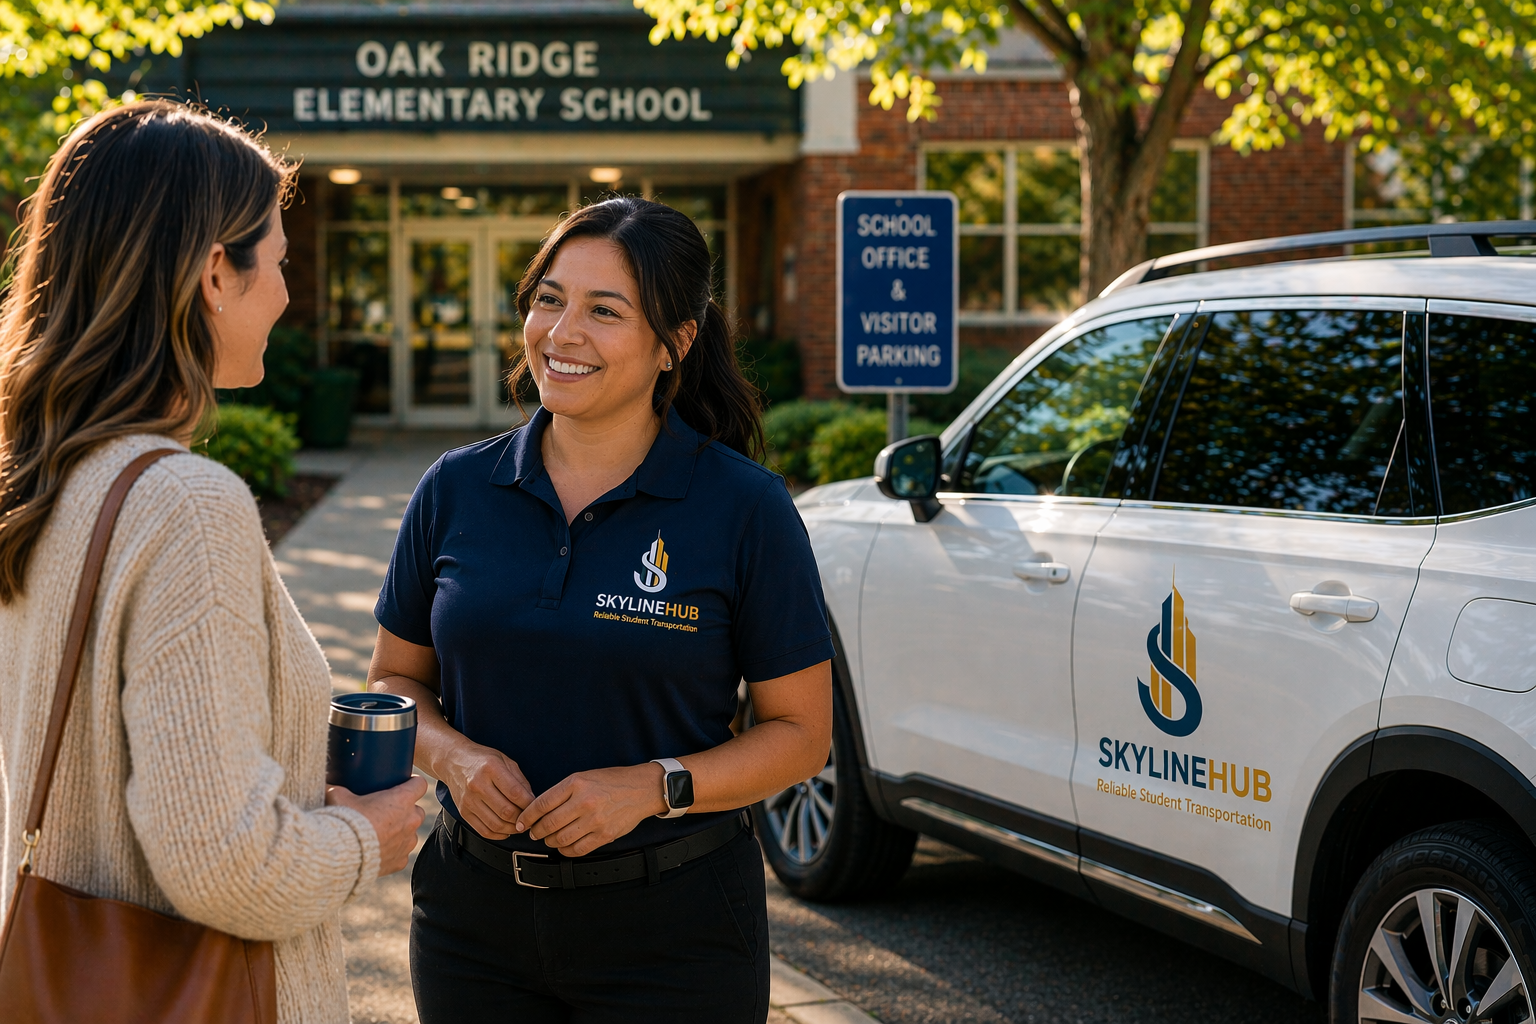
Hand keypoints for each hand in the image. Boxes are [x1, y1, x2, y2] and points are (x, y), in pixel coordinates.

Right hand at [327, 775, 427, 875]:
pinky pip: (401, 854)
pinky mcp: (400, 861)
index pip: (420, 784)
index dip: (412, 782)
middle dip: (406, 810)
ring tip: (381, 833)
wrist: (341, 855)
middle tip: (387, 810)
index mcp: (402, 799)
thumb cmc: (344, 821)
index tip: (403, 783)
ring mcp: (407, 842)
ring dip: (400, 832)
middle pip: (417, 810)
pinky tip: (378, 851)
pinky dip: (392, 852)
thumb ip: (336, 787)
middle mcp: (411, 820)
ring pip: (410, 833)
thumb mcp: (338, 796)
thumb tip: (326, 783)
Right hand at [437, 739, 535, 840]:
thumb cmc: (481, 759)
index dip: (530, 805)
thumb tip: (532, 801)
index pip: (515, 793)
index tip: (536, 808)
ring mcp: (469, 800)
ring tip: (519, 825)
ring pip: (496, 824)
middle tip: (529, 819)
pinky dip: (498, 834)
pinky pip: (483, 830)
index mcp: (491, 768)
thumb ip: (520, 780)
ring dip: (512, 829)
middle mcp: (478, 785)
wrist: (453, 761)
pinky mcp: (463, 811)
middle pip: (506, 812)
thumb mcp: (505, 760)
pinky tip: (506, 830)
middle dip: (522, 819)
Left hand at [516, 763, 667, 857]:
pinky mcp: (604, 835)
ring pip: (561, 839)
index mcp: (576, 783)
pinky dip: (566, 851)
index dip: (527, 816)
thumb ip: (562, 792)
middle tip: (534, 832)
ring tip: (550, 838)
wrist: (642, 789)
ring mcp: (595, 820)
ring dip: (550, 842)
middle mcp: (585, 801)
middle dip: (536, 831)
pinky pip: (578, 850)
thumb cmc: (612, 781)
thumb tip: (540, 811)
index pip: (542, 803)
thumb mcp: (584, 777)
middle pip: (549, 824)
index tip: (521, 822)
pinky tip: (564, 846)